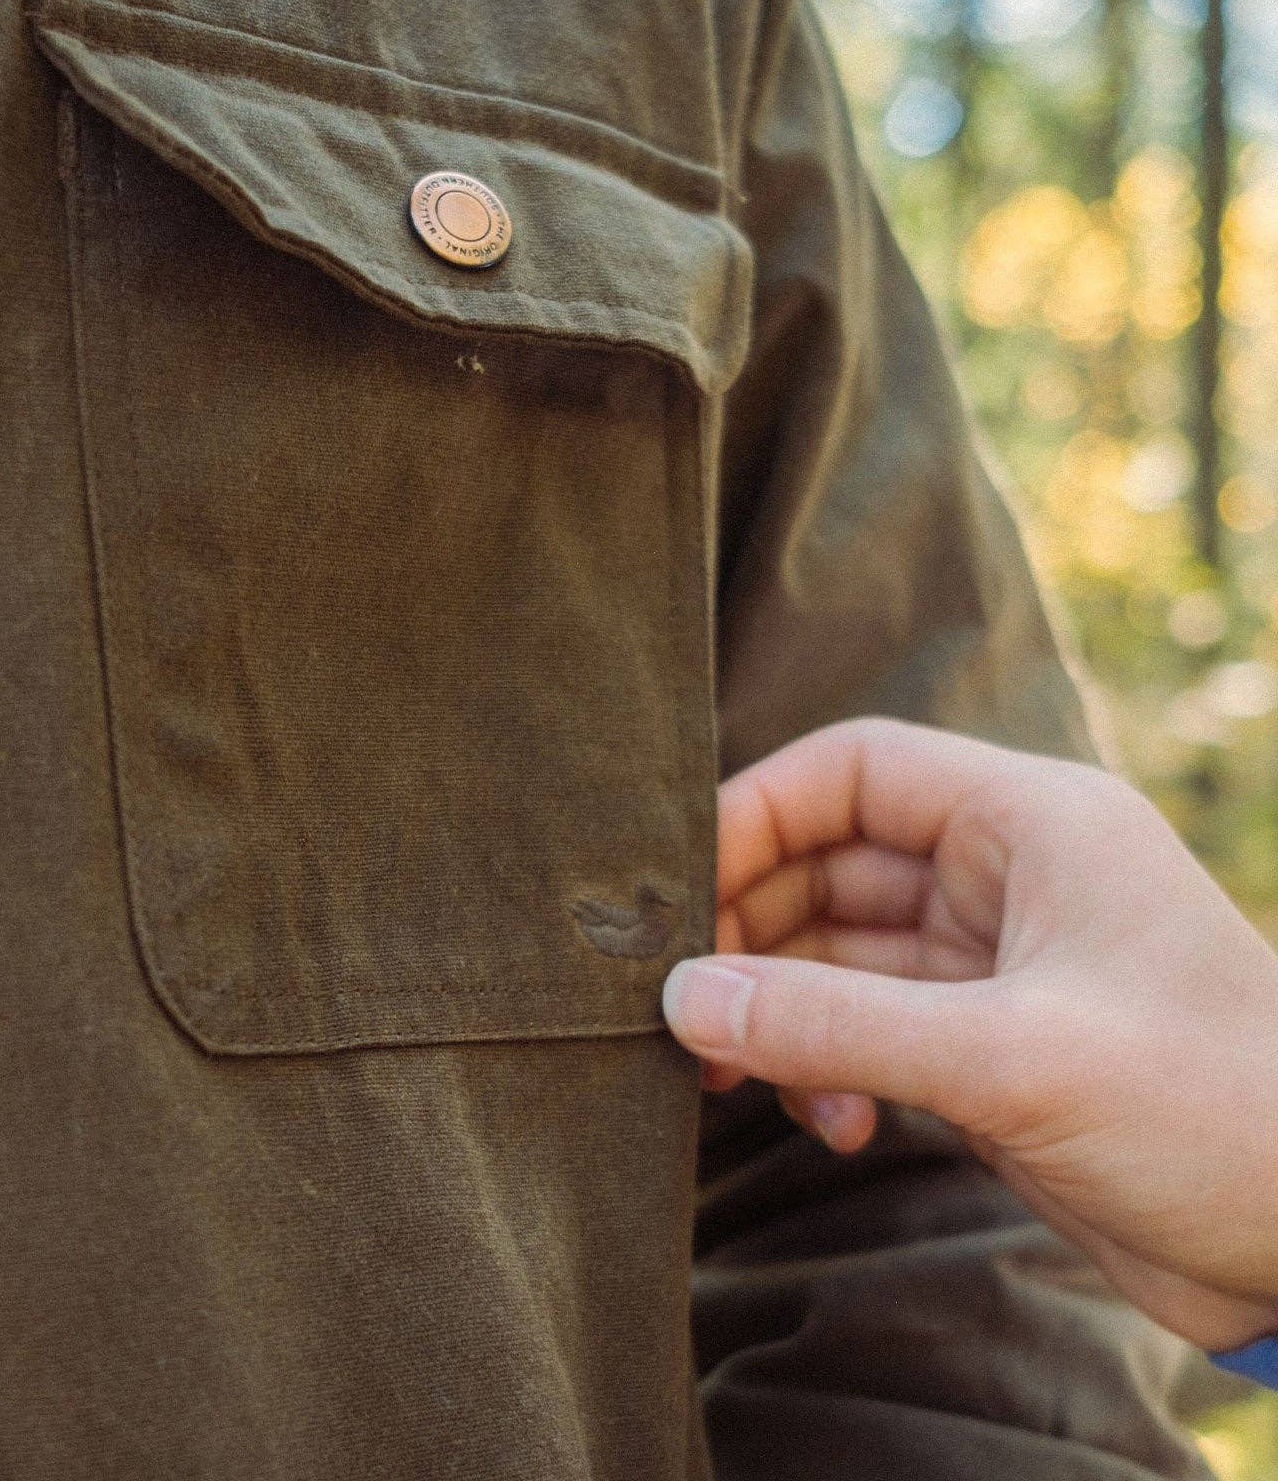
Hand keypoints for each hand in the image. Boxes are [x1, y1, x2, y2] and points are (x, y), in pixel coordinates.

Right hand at [662, 717, 1277, 1351]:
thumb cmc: (1217, 1112)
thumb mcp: (1011, 1058)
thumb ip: (833, 1022)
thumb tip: (682, 998)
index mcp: (1027, 823)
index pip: (850, 771)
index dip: (753, 814)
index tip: (678, 894)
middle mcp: (1002, 877)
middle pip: (825, 863)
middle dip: (750, 931)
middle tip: (688, 1008)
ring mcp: (990, 965)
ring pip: (834, 953)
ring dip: (780, 1010)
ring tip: (748, 1080)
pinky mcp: (984, 1048)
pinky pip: (862, 1027)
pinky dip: (825, 1066)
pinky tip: (837, 1125)